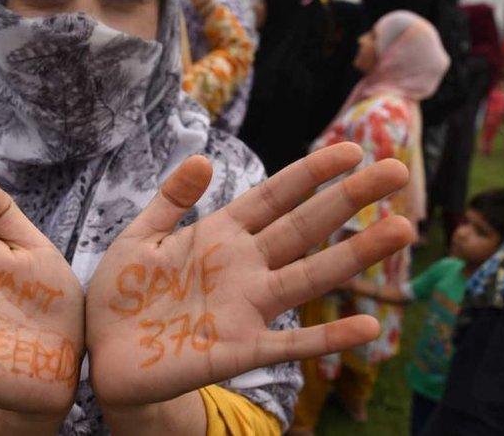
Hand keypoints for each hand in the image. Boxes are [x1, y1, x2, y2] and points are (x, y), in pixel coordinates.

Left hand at [86, 142, 413, 406]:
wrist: (102, 353)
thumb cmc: (121, 293)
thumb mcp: (140, 236)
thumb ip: (171, 200)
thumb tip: (201, 156)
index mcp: (220, 235)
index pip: (275, 197)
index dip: (311, 174)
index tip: (351, 150)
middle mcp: (243, 267)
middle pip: (305, 227)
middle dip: (350, 200)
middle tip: (397, 170)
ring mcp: (245, 308)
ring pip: (310, 277)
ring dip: (356, 255)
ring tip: (401, 229)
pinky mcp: (238, 350)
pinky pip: (291, 344)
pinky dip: (329, 337)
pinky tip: (369, 326)